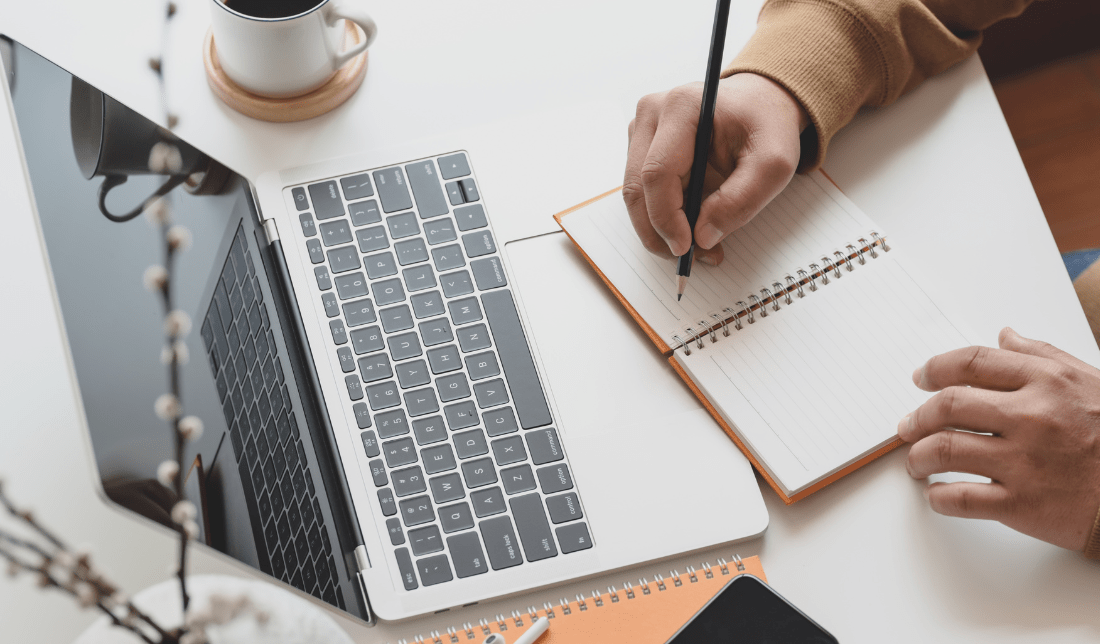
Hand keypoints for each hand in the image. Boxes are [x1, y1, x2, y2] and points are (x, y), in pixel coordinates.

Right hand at [623, 73, 807, 264]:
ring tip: (698, 247)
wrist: (760, 104)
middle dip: (659, 232)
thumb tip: (702, 237)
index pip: (657, 173)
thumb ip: (741, 200)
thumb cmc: (766, 126)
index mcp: (681, 107)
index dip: (666, 217)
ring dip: (659, 230)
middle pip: (637, 188)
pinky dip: (662, 218)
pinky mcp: (642, 146)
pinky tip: (690, 227)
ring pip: (636, 195)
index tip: (686, 248)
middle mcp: (652, 114)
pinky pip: (642, 193)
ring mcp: (642, 129)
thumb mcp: (774, 164)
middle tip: (690, 258)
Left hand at [899, 327, 1099, 550]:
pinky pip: (960, 498)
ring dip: (918, 456)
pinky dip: (938, 497)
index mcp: (1045, 382)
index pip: (971, 363)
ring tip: (915, 461)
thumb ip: (1042, 356)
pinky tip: (936, 494)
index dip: (935, 368)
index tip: (920, 377)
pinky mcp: (1022, 503)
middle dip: (917, 416)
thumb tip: (1005, 336)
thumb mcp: (1088, 381)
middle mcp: (1031, 417)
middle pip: (947, 405)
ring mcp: (1024, 461)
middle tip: (907, 425)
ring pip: (944, 450)